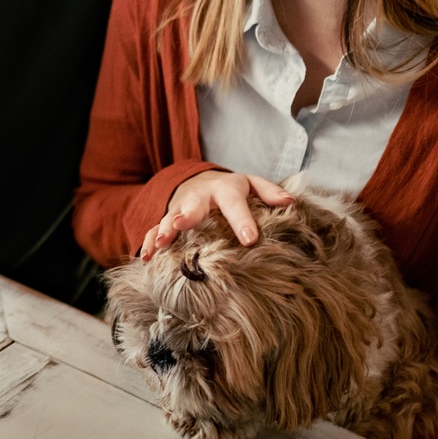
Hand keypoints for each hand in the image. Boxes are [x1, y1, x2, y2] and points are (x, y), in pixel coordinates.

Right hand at [138, 170, 292, 259]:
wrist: (199, 181)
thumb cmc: (232, 190)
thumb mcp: (252, 185)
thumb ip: (270, 193)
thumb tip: (291, 202)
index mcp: (225, 189)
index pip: (235, 204)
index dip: (242, 220)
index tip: (249, 239)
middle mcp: (199, 196)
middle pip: (193, 205)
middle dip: (187, 215)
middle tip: (182, 224)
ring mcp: (180, 208)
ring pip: (170, 218)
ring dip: (164, 230)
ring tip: (160, 243)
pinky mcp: (167, 219)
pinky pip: (154, 230)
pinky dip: (149, 242)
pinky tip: (146, 257)